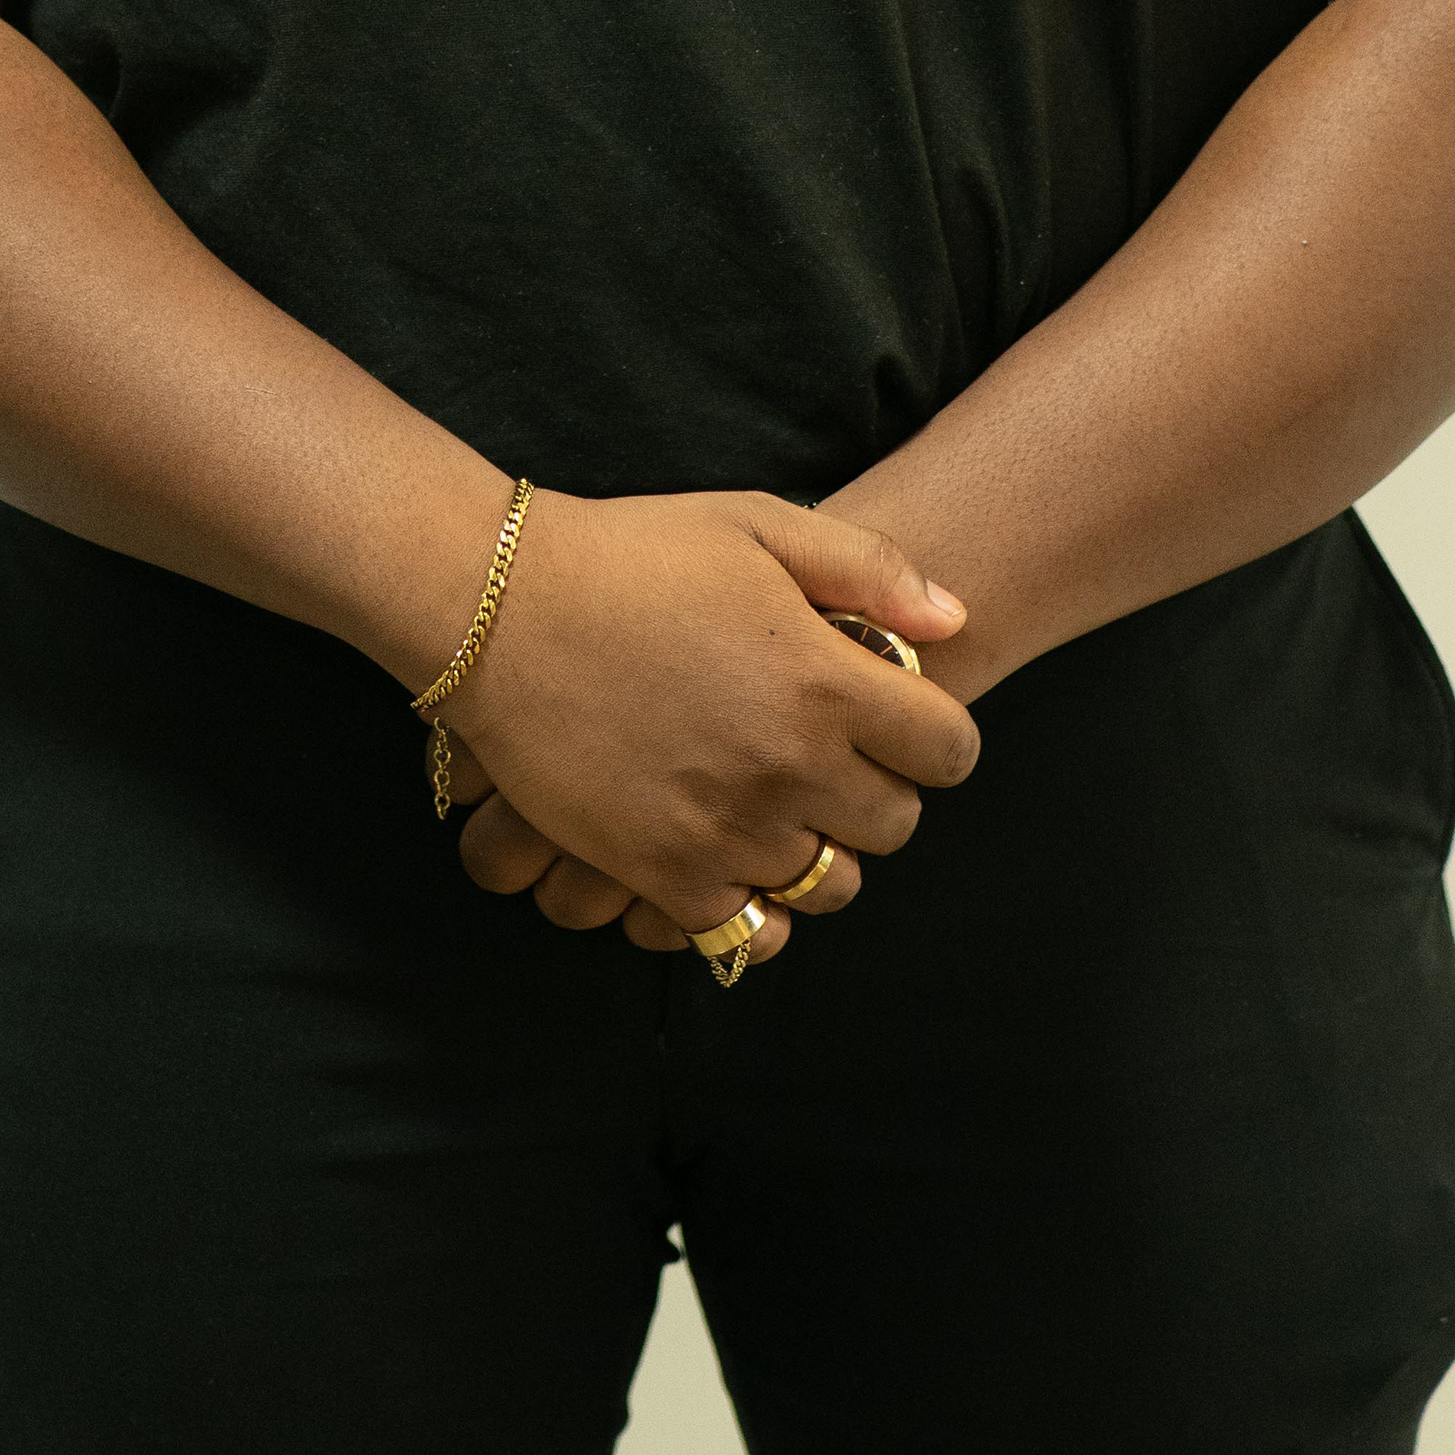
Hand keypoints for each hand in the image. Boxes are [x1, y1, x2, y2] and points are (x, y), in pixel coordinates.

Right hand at [433, 491, 977, 966]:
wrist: (499, 609)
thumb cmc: (631, 554)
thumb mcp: (758, 524)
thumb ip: (869, 571)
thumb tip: (955, 621)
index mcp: (825, 682)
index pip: (950, 751)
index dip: (933, 736)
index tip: (898, 722)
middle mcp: (789, 767)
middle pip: (896, 825)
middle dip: (879, 792)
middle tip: (831, 757)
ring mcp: (727, 830)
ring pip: (830, 883)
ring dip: (819, 850)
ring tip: (778, 804)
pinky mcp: (663, 873)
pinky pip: (750, 930)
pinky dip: (756, 906)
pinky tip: (734, 856)